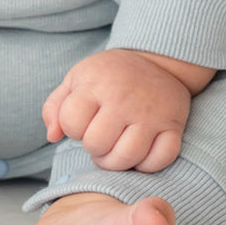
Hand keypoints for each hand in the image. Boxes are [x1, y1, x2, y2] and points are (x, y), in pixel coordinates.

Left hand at [41, 49, 192, 171]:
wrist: (156, 60)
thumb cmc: (109, 75)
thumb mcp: (77, 78)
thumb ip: (56, 107)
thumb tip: (52, 137)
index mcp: (96, 85)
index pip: (71, 123)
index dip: (72, 129)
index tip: (82, 122)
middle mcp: (124, 99)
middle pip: (97, 145)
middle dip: (94, 147)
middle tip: (100, 137)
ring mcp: (151, 114)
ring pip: (127, 157)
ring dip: (116, 161)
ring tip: (115, 148)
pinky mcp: (173, 126)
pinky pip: (159, 160)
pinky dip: (147, 165)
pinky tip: (140, 152)